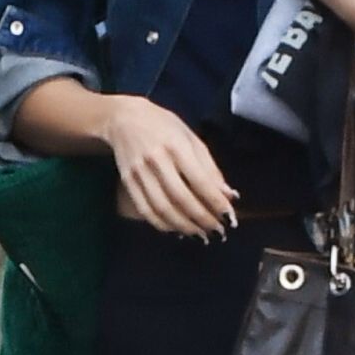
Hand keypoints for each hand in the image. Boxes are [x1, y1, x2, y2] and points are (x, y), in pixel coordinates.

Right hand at [102, 94, 237, 239]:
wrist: (124, 118)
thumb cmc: (164, 125)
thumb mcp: (191, 137)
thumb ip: (210, 167)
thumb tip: (228, 194)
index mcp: (177, 146)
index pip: (199, 180)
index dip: (216, 202)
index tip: (230, 217)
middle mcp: (157, 160)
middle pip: (181, 198)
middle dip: (202, 219)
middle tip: (218, 232)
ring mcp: (139, 173)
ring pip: (163, 209)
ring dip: (185, 226)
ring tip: (201, 235)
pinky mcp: (128, 183)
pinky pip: (146, 210)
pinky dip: (163, 225)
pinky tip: (178, 229)